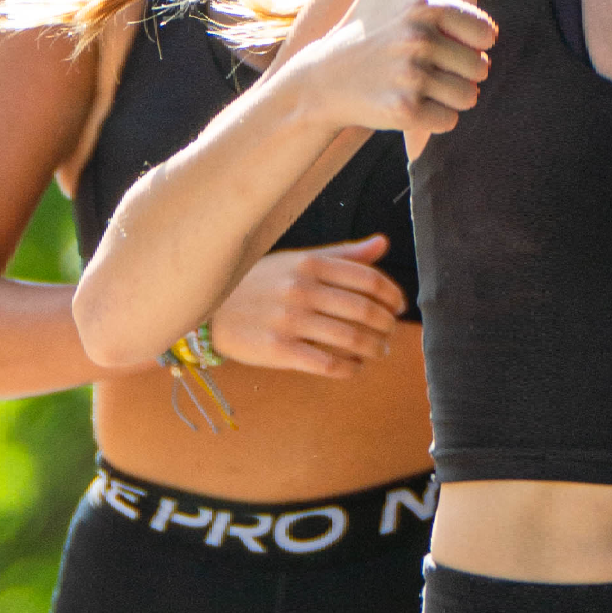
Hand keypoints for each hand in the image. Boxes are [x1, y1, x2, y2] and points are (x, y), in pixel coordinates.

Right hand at [207, 234, 406, 376]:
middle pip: (365, 310)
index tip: (399, 307)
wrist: (212, 310)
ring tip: (378, 351)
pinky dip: (349, 368)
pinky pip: (327, 364)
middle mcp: (302, 290)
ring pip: (350, 340)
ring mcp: (289, 321)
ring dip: (373, 349)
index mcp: (310, 264)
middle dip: (386, 326)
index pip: (368, 279)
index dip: (392, 295)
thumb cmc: (262, 283)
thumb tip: (383, 244)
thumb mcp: (298, 261)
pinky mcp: (278, 350)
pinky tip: (354, 367)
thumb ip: (343, 255)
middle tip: (390, 333)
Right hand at [288, 0, 494, 151]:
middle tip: (422, 67)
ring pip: (468, 97)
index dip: (467, 42)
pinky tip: (405, 104)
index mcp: (426, 4)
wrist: (322, 79)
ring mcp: (410, 76)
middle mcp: (418, 38)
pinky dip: (433, 119)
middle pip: (481, 69)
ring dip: (448, 97)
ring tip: (415, 84)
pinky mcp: (404, 111)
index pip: (487, 35)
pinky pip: (449, 121)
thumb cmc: (363, 23)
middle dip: (458, 73)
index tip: (436, 40)